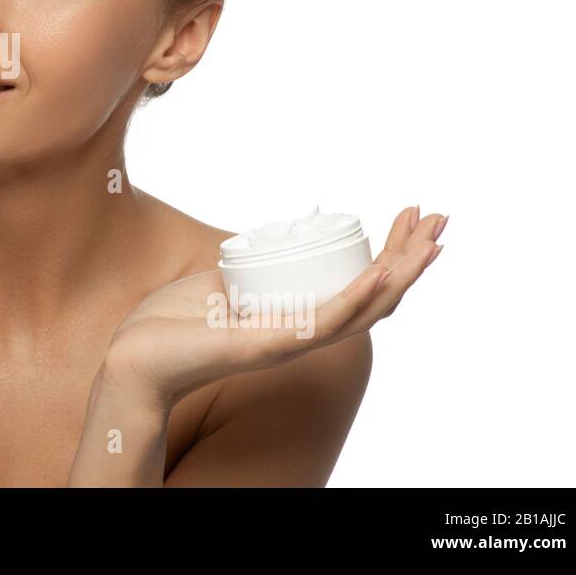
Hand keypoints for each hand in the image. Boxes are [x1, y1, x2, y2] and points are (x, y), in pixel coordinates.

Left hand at [103, 206, 447, 407]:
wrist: (134, 357)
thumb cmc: (172, 324)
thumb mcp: (218, 284)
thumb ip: (246, 273)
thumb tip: (264, 247)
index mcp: (296, 319)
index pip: (360, 288)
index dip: (392, 254)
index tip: (410, 217)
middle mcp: (304, 333)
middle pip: (377, 297)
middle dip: (412, 255)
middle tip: (441, 218)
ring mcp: (291, 341)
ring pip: (365, 309)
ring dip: (403, 272)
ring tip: (431, 241)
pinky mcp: (270, 345)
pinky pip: (325, 321)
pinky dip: (358, 296)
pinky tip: (383, 274)